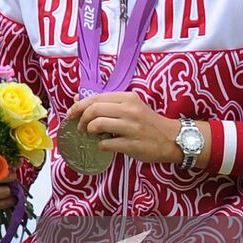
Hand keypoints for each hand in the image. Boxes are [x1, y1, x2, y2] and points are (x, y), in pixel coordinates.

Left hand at [66, 92, 184, 163]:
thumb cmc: (147, 122)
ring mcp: (131, 128)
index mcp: (127, 98)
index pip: (95, 98)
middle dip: (81, 119)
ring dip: (89, 131)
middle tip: (80, 127)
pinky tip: (104, 144)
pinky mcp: (132, 144)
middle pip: (93, 110)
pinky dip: (100, 145)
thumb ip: (106, 103)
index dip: (78, 106)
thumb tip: (77, 100)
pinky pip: (106, 144)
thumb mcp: (130, 106)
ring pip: (97, 125)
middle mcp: (129, 110)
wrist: (171, 138)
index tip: (71, 114)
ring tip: (91, 135)